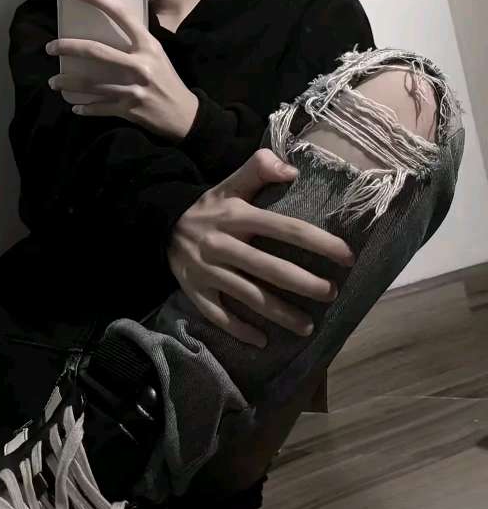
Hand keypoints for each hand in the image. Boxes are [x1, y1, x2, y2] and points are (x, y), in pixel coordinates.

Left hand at [45, 0, 198, 140]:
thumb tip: (105, 31)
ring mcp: (132, 89)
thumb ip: (134, 42)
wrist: (182, 113)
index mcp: (148, 46)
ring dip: (67, 82)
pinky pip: (98, 108)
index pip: (121, 15)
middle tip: (50, 47)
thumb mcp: (156, 54)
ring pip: (90, 84)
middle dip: (68, 47)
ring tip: (54, 81)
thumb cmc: (166, 79)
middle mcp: (139, 65)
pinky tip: (75, 105)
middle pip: (95, 51)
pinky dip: (84, 107)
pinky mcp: (127, 109)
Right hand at [167, 149, 357, 347]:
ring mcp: (207, 271)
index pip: (285, 228)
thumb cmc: (208, 208)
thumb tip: (292, 170)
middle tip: (330, 293)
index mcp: (236, 217)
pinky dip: (240, 330)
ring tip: (307, 326)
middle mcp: (222, 245)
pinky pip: (218, 315)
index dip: (319, 242)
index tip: (347, 256)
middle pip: (270, 268)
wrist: (160, 225)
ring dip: (280, 314)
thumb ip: (260, 167)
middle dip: (304, 284)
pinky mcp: (194, 291)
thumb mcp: (230, 183)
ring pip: (248, 296)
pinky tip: (262, 340)